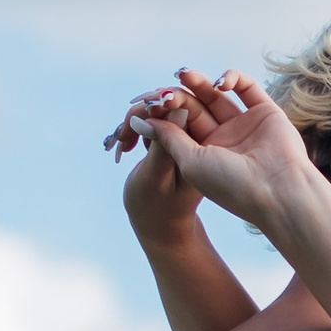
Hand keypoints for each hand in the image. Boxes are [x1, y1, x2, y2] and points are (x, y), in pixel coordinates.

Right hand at [111, 91, 205, 248]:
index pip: (187, 106)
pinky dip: (139, 129)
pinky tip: (126, 145)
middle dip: (145, 113)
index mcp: (209, 148)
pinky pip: (157, 123)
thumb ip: (169, 141)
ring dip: (137, 121)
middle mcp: (205, 139)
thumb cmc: (158, 208)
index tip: (139, 113)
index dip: (162, 103)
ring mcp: (191, 140)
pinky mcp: (178, 142)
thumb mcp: (160, 175)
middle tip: (122, 135)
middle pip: (173, 104)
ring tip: (121, 142)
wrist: (160, 227)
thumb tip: (177, 106)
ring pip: (162, 111)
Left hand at [112, 68, 323, 240]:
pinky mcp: (266, 112)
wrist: (278, 192)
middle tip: (167, 87)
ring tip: (185, 75)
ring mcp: (245, 125)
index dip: (165, 112)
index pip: (180, 125)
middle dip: (180, 96)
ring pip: (218, 96)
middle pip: (196, 108)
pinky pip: (247, 87)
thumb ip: (167, 138)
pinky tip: (220, 82)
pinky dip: (232, 78)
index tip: (151, 103)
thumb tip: (140, 120)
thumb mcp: (190, 162)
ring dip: (201, 83)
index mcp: (204, 155)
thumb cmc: (232, 185)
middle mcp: (224, 138)